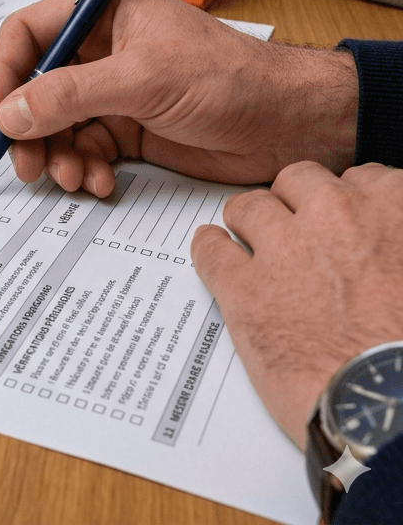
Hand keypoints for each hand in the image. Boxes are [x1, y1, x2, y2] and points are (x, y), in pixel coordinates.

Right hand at [0, 0, 357, 196]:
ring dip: (56, 154)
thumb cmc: (227, 78)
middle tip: (25, 165)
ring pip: (57, 124)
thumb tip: (9, 114)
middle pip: (36, 86)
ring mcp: (113, 89)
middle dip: (28, 128)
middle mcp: (101, 48)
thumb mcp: (142, 80)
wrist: (288, 123)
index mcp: (102, 11)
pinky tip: (99, 183)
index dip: (2, 74)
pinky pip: (85, 148)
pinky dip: (84, 168)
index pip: (28, 34)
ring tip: (70, 178)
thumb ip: (71, 95)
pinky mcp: (128, 126)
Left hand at [191, 161, 402, 446]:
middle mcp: (337, 214)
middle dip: (295, 203)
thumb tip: (387, 249)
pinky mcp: (244, 288)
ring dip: (249, 222)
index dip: (348, 202)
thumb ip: (399, 241)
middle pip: (298, 181)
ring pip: (249, 206)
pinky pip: (210, 249)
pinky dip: (209, 249)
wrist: (397, 414)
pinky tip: (214, 252)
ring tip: (251, 240)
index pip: (362, 179)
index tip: (345, 219)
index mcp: (394, 208)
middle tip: (297, 230)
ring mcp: (285, 248)